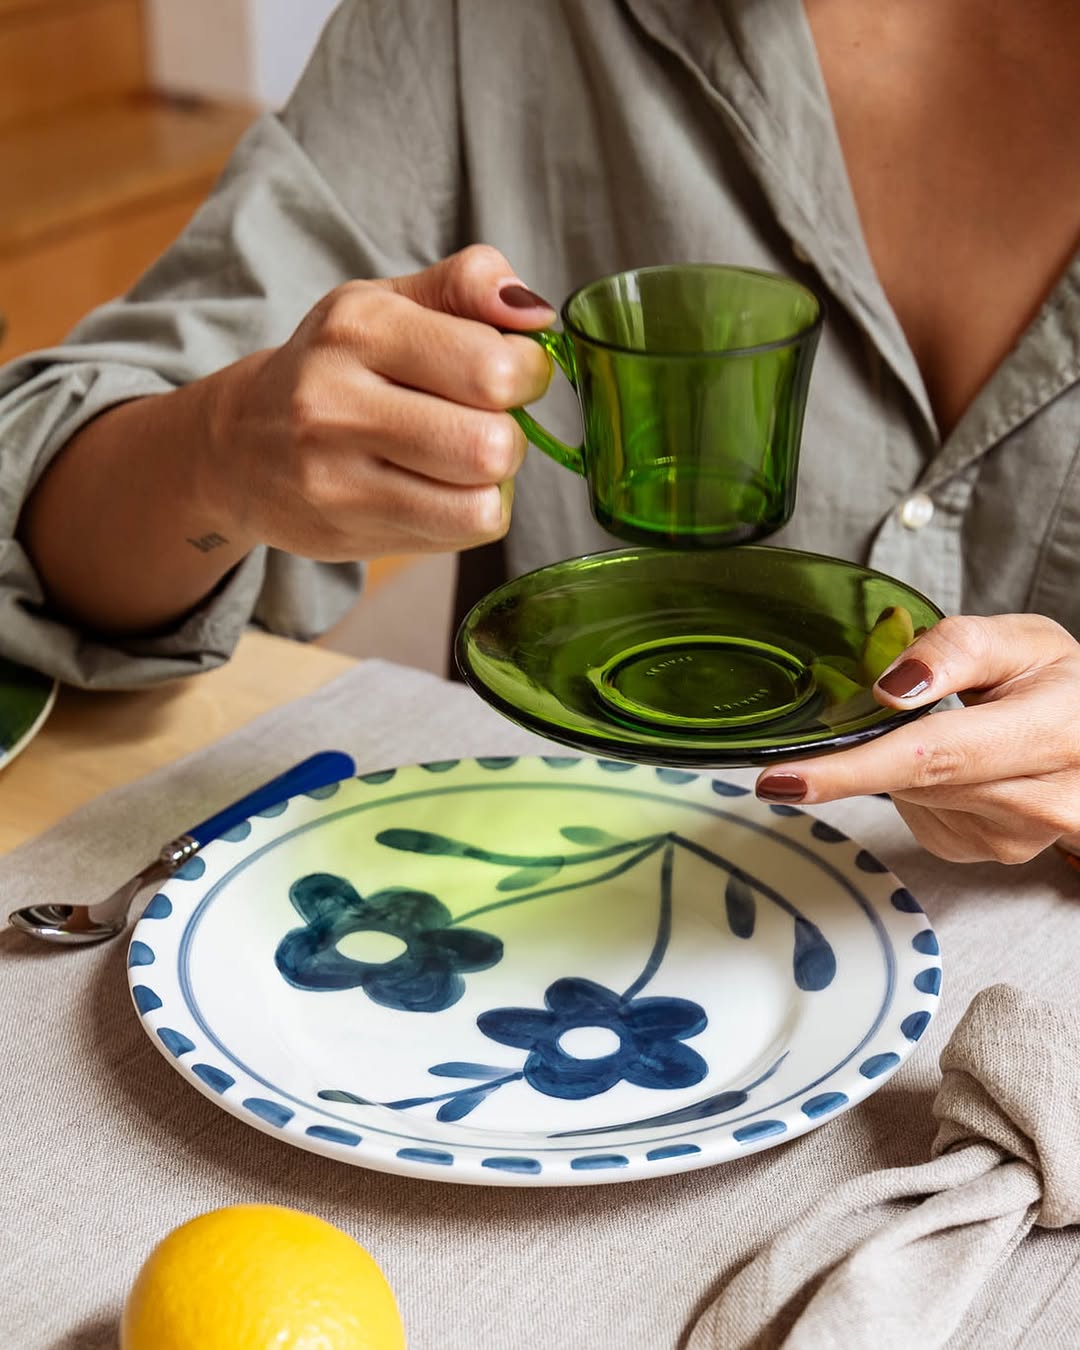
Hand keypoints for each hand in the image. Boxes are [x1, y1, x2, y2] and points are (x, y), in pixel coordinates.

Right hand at [207, 244, 554, 559]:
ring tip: (462, 461)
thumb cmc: (336, 368)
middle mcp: (336, 401)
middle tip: (486, 424)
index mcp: (360, 326)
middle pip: (491, 445)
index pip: (493, 366)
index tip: (514, 374)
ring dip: (493, 484)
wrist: (238, 445)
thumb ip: (468, 286)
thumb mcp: (390, 303)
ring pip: (480, 503)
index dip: (529, 374)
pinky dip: (470, 516)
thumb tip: (537, 313)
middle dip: (512, 437)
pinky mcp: (343, 531)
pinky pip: (459, 537)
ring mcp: (334, 476)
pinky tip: (440, 492)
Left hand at [754, 614, 1079, 863]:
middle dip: (854, 761)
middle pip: (913, 781)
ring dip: (900, 764)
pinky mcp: (990, 853)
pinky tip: (955, 766)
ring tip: (945, 729)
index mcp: (1052, 733)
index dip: (852, 769)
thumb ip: (953, 651)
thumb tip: (891, 689)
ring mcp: (1016, 837)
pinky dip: (919, 787)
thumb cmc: (1058, 683)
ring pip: (912, 798)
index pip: (934, 755)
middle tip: (808, 746)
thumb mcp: (1021, 640)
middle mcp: (1043, 799)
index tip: (786, 779)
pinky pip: (923, 815)